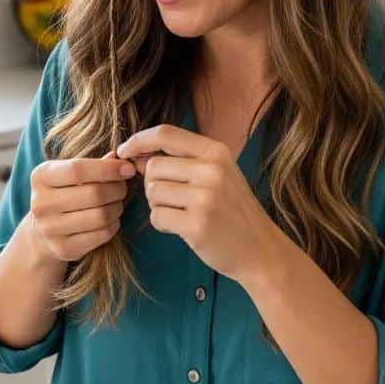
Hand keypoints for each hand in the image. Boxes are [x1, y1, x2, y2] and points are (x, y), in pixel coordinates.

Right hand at [28, 151, 136, 261]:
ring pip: (100, 216)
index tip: (127, 168)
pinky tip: (110, 219)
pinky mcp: (63, 248)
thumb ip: (93, 164)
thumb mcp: (69, 173)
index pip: (77, 169)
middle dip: (117, 189)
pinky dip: (113, 225)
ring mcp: (50, 229)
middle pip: (93, 194)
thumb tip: (120, 157)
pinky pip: (101, 234)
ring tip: (117, 203)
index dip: (107, 168)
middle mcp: (41, 203)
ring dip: (117, 207)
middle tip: (123, 187)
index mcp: (40, 177)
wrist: (41, 232)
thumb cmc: (62, 194)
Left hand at [116, 125, 279, 283]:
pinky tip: (182, 228)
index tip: (124, 151)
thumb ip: (180, 161)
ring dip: (158, 206)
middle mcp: (212, 170)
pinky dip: (162, 224)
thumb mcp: (216, 175)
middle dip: (153, 185)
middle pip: (153, 167)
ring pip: (152, 192)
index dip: (138, 140)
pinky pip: (157, 217)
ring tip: (183, 214)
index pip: (164, 134)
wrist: (260, 250)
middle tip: (174, 200)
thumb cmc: (231, 211)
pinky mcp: (198, 224)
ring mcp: (206, 197)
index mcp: (216, 152)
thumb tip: (136, 157)